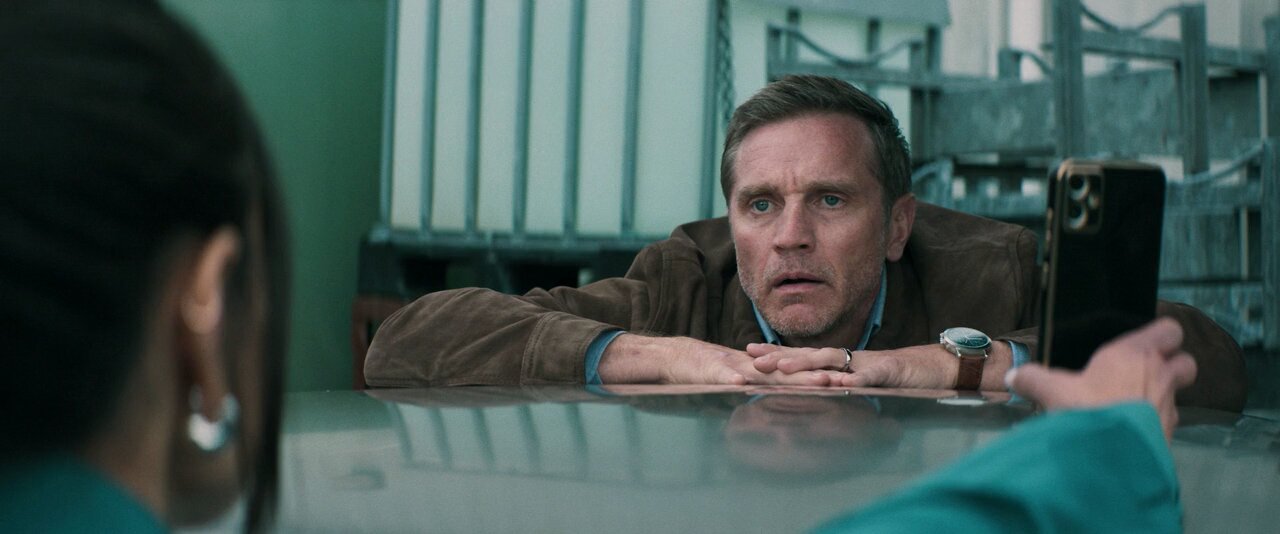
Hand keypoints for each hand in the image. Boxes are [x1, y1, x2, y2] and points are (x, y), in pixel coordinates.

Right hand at [599, 334, 843, 385]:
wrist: (673, 358)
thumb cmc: (703, 371)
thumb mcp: (734, 380)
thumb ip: (753, 385)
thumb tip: (773, 397)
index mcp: (757, 369)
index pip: (791, 372)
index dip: (816, 375)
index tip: (844, 380)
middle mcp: (750, 366)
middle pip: (788, 371)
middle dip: (816, 375)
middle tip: (843, 380)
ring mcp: (733, 368)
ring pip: (767, 373)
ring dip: (793, 377)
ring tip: (818, 382)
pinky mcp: (713, 371)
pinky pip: (728, 377)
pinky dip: (739, 380)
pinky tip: (751, 384)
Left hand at [748, 342, 1013, 389]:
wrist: (936, 368)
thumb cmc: (899, 376)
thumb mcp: (863, 382)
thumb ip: (841, 383)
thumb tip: (817, 390)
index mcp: (842, 362)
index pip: (804, 356)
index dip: (777, 353)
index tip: (749, 353)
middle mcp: (850, 359)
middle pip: (809, 356)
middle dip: (779, 356)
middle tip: (751, 359)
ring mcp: (867, 364)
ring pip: (831, 362)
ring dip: (804, 363)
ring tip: (780, 366)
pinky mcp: (887, 372)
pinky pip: (867, 377)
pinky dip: (852, 380)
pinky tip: (836, 384)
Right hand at [1007, 318, 1196, 441]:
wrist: (1110, 458)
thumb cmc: (1087, 410)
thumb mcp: (1051, 390)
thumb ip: (1033, 379)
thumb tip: (1014, 376)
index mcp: (1135, 355)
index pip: (1169, 330)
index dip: (1161, 335)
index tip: (1144, 343)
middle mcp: (1159, 377)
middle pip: (1187, 362)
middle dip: (1173, 366)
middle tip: (1146, 373)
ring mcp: (1167, 408)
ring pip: (1176, 395)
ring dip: (1160, 397)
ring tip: (1131, 405)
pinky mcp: (1167, 436)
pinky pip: (1166, 423)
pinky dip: (1152, 424)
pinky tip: (1129, 431)